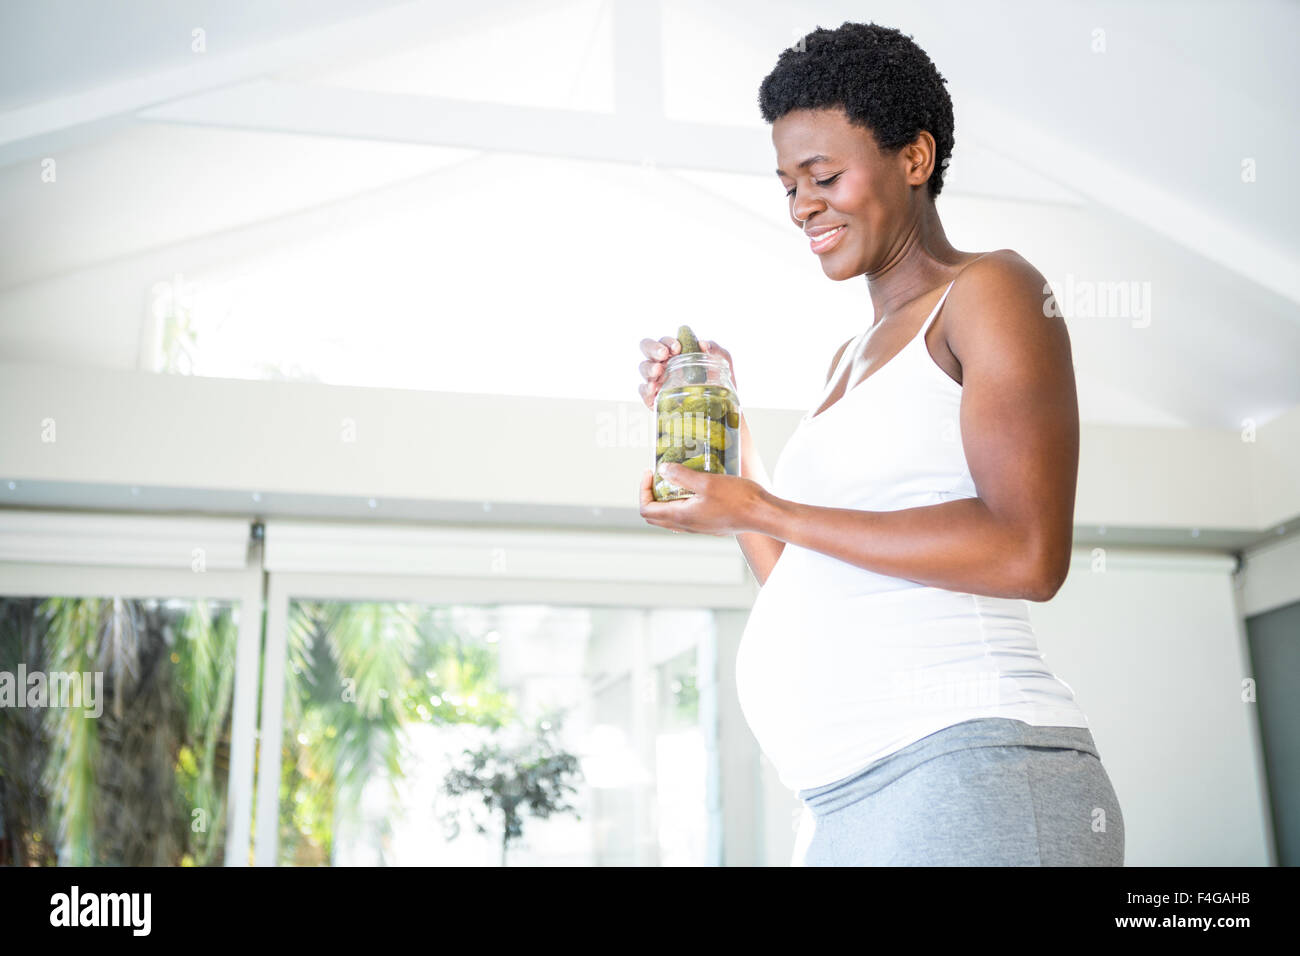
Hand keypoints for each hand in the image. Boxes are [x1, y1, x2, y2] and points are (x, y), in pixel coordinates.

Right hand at [637, 336, 738, 407]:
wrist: (720, 409)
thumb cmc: (718, 383)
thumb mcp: (723, 364)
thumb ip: (717, 350)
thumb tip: (703, 344)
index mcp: (675, 353)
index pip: (663, 341)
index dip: (667, 341)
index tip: (677, 347)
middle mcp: (663, 363)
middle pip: (647, 348)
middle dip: (653, 349)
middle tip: (664, 355)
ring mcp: (657, 381)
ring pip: (644, 368)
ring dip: (649, 368)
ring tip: (658, 371)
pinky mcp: (654, 399)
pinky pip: (643, 392)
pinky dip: (646, 389)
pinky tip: (653, 389)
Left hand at [638, 462, 768, 536]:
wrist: (763, 514)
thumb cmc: (738, 498)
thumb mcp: (707, 481)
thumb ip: (681, 476)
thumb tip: (662, 470)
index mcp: (681, 516)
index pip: (646, 509)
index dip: (643, 490)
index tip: (651, 472)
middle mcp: (687, 526)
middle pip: (655, 516)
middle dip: (651, 495)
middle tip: (659, 476)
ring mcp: (699, 527)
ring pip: (671, 517)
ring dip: (666, 499)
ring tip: (675, 479)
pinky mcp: (709, 524)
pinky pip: (686, 516)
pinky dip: (681, 502)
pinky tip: (695, 487)